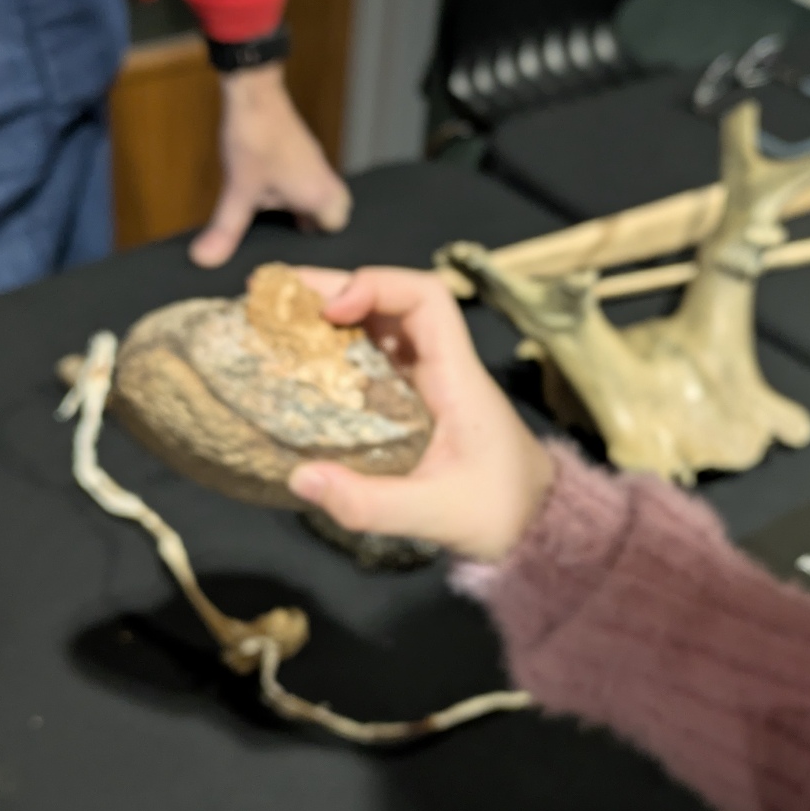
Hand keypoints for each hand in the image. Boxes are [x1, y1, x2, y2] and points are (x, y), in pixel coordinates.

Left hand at [191, 64, 352, 266]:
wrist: (254, 92)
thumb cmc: (254, 140)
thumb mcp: (238, 191)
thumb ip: (226, 229)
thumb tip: (203, 261)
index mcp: (318, 194)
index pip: (337, 226)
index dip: (320, 240)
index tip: (295, 246)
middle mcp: (324, 179)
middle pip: (333, 211)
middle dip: (312, 224)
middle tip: (286, 232)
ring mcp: (313, 162)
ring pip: (319, 193)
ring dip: (300, 205)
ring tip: (272, 215)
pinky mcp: (301, 150)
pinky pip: (306, 179)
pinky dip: (292, 188)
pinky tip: (266, 190)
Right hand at [284, 266, 553, 562]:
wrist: (536, 524)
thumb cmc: (500, 510)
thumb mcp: (435, 515)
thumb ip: (370, 503)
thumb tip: (300, 478)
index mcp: (457, 376)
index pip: (426, 298)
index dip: (376, 286)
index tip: (330, 310)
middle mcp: (441, 367)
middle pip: (391, 302)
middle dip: (333, 290)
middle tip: (273, 296)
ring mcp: (428, 383)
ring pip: (379, 328)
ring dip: (329, 319)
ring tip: (275, 322)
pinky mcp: (415, 404)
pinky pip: (372, 362)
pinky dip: (336, 353)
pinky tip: (299, 366)